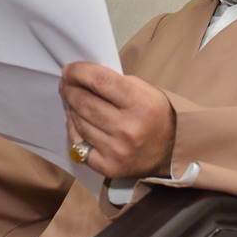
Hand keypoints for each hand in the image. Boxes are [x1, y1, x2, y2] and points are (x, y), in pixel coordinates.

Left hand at [60, 62, 175, 178]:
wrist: (170, 150)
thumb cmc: (154, 114)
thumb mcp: (144, 90)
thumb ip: (115, 83)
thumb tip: (81, 78)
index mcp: (139, 103)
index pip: (99, 81)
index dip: (79, 72)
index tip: (69, 69)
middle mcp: (127, 128)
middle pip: (85, 102)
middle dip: (71, 89)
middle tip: (66, 84)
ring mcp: (116, 150)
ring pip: (79, 122)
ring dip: (72, 108)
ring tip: (72, 101)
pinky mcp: (108, 167)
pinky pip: (78, 145)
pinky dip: (74, 130)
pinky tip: (76, 121)